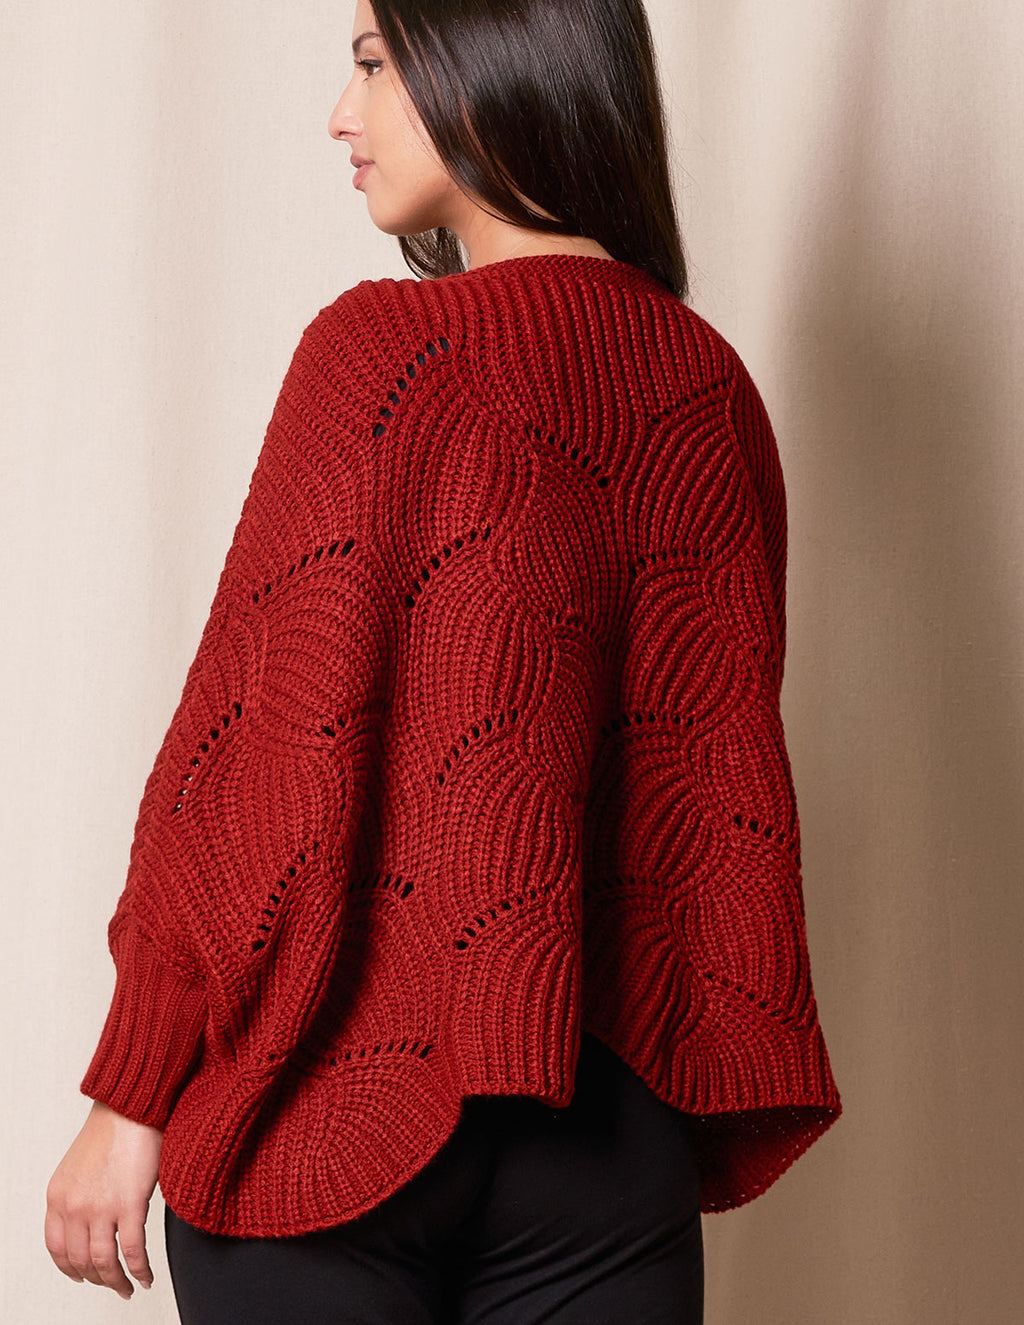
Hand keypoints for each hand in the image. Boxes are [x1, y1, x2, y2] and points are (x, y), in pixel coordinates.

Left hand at [45, 1099, 163, 1300]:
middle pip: (80, 1261)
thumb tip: (91, 1224)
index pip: (56, 1248)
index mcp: (58, 1197)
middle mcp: (73, 1206)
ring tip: (128, 1288)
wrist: (132, 1106)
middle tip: (112, 1285)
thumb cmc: (113, 1129)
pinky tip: (145, 1277)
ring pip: (104, 1263)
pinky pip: (131, 1251)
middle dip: (97, 1279)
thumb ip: (78, 1197)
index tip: (82, 1276)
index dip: (70, 1268)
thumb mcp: (78, 1167)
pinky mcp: (129, 1205)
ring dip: (117, 1282)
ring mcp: (100, 1208)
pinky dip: (139, 1270)